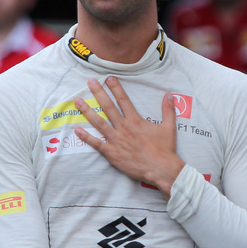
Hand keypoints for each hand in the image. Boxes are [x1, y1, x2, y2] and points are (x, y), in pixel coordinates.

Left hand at [74, 77, 184, 195]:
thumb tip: (169, 94)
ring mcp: (116, 140)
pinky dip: (86, 137)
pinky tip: (77, 130)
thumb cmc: (164, 149)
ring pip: (99, 123)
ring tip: (78, 101)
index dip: (116, 88)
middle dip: (99, 93)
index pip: (124, 100)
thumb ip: (168, 110)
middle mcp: (124, 127)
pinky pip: (97, 143)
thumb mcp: (169, 127)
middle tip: (90, 82)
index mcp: (136, 120)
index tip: (108, 78)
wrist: (160, 168)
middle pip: (108, 107)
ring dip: (88, 111)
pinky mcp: (112, 153)